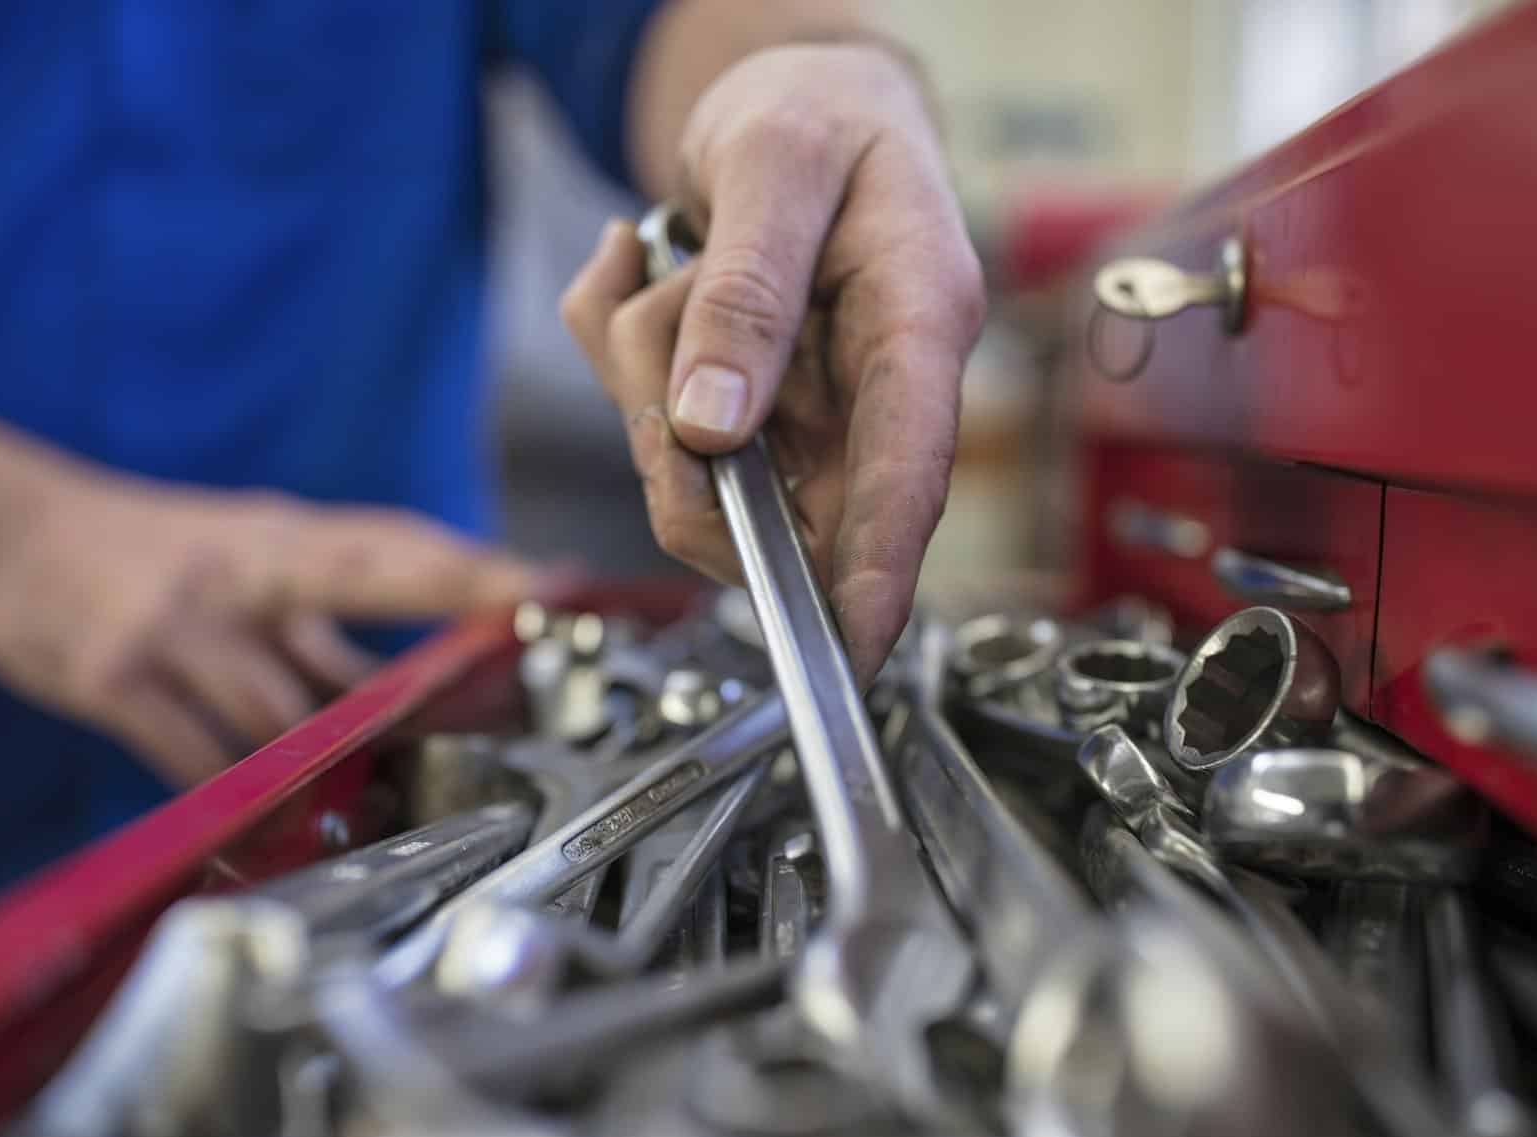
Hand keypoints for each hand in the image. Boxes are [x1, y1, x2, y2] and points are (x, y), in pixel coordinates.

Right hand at [0, 469, 541, 787]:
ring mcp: (174, 626)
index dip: (472, 567)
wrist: (0, 526)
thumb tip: (421, 685)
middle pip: (354, 596)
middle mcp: (237, 572)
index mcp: (279, 538)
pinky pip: (193, 759)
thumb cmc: (151, 552)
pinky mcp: (113, 678)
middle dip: (430, 638)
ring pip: (275, 714)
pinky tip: (259, 828)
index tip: (547, 586)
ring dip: (325, 768)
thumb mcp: (243, 563)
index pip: (394, 547)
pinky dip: (234, 799)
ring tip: (367, 810)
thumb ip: (324, 626)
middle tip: (500, 679)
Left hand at [563, 39, 983, 676]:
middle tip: (651, 321)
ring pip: (702, 470)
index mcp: (917, 323)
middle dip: (686, 442)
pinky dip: (618, 351)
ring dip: (643, 373)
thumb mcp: (776, 166)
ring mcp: (809, 410)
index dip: (881, 568)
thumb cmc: (817, 114)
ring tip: (660, 264)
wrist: (793, 93)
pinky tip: (639, 266)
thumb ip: (750, 293)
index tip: (851, 643)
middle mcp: (871, 388)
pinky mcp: (751, 410)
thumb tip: (717, 428)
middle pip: (784, 499)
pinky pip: (657, 425)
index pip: (911, 472)